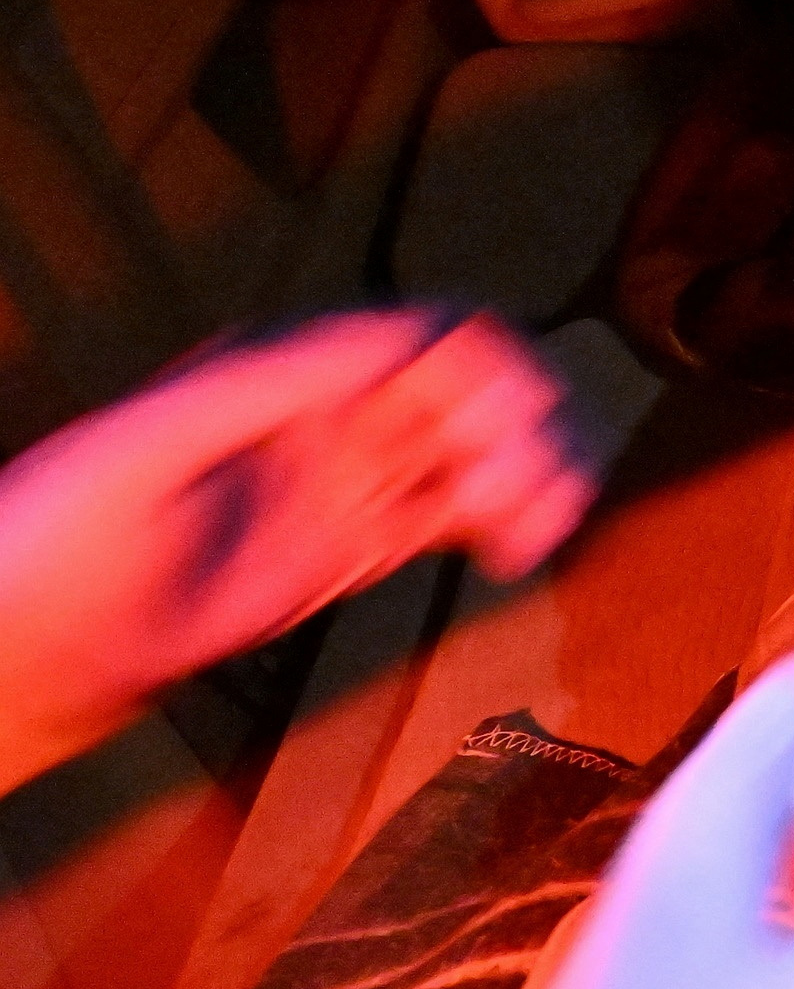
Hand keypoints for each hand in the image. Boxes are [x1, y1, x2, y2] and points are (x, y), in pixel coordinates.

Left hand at [0, 308, 600, 794]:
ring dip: (533, 472)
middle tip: (528, 490)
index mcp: (284, 370)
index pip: (422, 336)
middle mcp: (326, 413)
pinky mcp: (350, 545)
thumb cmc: (49, 538)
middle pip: (469, 389)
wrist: (17, 652)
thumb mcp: (147, 443)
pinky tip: (523, 548)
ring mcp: (342, 480)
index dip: (485, 370)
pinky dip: (506, 523)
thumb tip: (388, 337)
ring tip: (546, 524)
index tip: (509, 426)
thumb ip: (265, 386)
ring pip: (476, 451)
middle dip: (523, 426)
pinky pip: (451, 516)